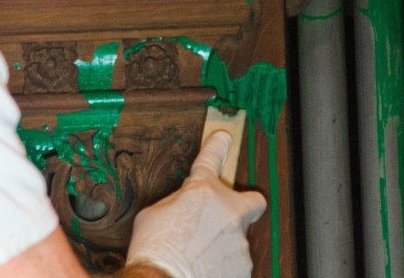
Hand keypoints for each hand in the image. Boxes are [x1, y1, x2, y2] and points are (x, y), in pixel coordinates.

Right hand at [124, 131, 266, 277]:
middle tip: (227, 217)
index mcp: (203, 192)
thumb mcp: (153, 215)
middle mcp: (228, 212)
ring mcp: (239, 241)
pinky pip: (235, 262)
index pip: (211, 159)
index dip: (218, 146)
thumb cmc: (154, 251)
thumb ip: (176, 203)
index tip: (224, 138)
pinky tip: (203, 270)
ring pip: (237, 238)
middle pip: (249, 202)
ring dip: (222, 244)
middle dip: (243, 206)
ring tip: (197, 256)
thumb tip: (183, 206)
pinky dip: (222, 266)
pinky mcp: (244, 267)